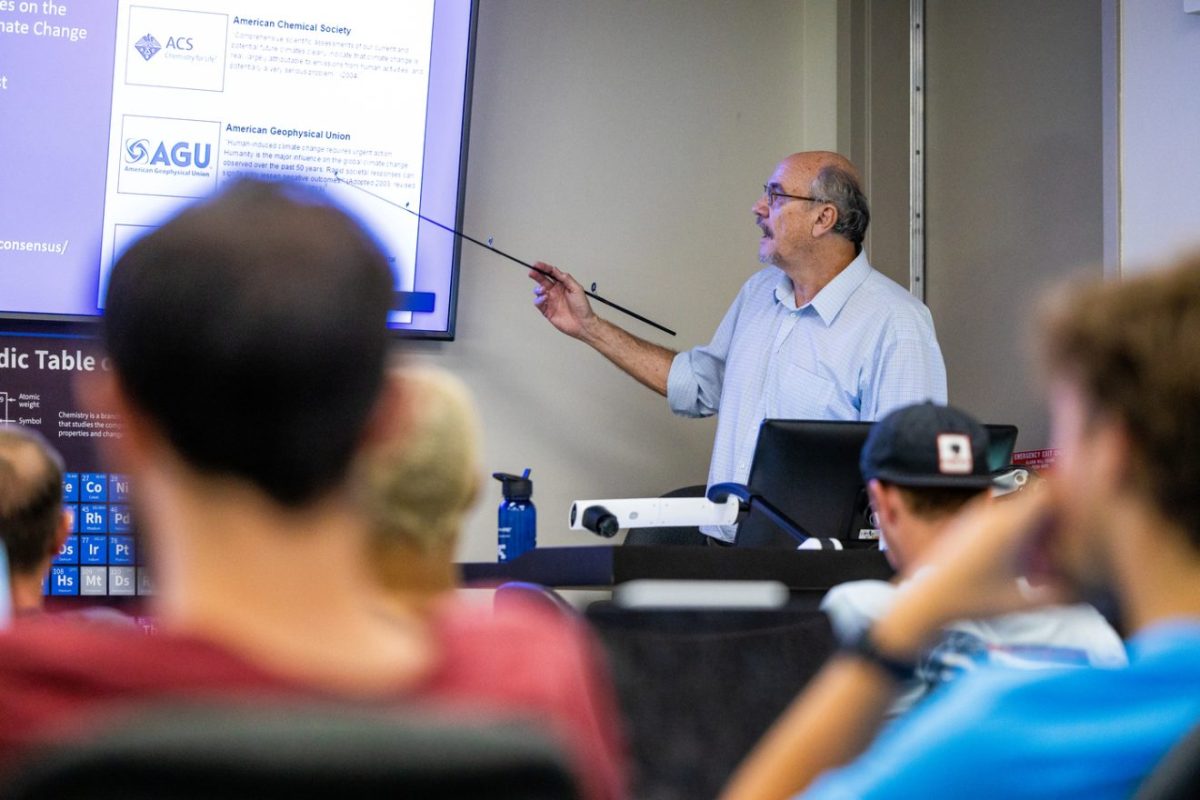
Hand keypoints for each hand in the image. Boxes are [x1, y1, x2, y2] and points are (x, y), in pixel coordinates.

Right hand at [529, 262, 596, 340]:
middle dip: (536, 276)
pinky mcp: (547, 311)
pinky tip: (544, 299)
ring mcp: (551, 301)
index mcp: (562, 285)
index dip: (544, 268)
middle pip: (543, 281)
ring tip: (543, 290)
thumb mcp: (577, 289)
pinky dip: (539, 300)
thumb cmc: (582, 307)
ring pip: (539, 292)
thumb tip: (556, 270)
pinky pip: (539, 304)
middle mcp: (555, 292)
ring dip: (538, 289)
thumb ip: (566, 279)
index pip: (551, 274)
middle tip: (532, 272)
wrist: (582, 324)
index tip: (537, 265)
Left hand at [875, 490, 1073, 656]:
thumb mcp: (1020, 602)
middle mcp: (992, 512)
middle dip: (1054, 507)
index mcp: (1009, 524)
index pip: (1047, 490)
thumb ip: (1058, 597)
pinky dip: (1015, 521)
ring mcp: (977, 515)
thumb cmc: (969, 601)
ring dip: (1033, 513)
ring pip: (1016, 500)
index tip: (1084, 513)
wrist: (925, 599)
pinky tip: (1019, 548)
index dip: (1068, 496)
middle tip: (1070, 530)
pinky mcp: (967, 523)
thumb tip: (1090, 595)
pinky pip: (998, 509)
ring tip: (1046, 541)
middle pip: (1034, 493)